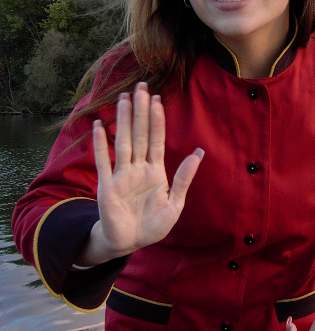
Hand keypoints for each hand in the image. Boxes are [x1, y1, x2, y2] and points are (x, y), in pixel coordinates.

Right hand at [77, 82, 203, 264]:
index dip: (156, 119)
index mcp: (155, 171)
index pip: (156, 139)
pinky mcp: (107, 186)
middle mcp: (137, 168)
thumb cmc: (153, 225)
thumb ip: (184, 179)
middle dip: (140, 111)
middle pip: (139, 134)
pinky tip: (99, 126)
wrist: (130, 243)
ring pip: (123, 142)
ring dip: (123, 120)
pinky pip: (103, 162)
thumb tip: (199, 153)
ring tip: (123, 98)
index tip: (157, 99)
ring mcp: (121, 175)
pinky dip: (101, 145)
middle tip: (140, 87)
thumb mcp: (174, 204)